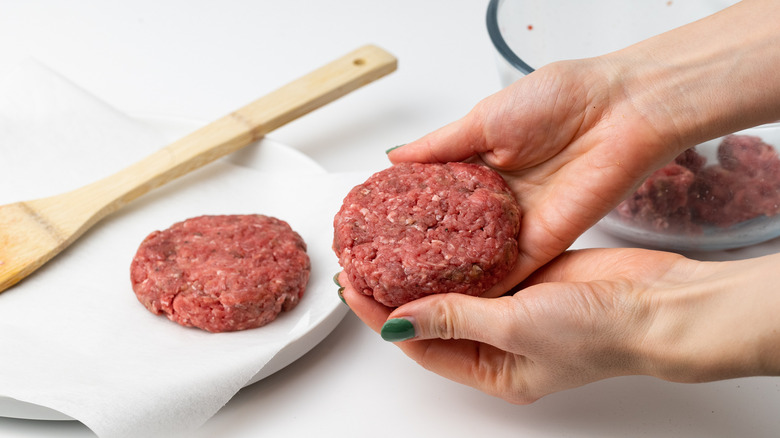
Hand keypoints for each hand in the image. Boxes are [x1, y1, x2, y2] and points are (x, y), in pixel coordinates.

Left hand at [340, 249, 779, 402]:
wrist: (658, 304)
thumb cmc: (599, 332)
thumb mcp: (516, 328)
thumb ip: (457, 318)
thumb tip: (401, 320)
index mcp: (492, 369)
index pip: (420, 343)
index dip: (383, 315)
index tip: (354, 287)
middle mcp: (498, 342)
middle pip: (432, 316)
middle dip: (397, 291)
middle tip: (363, 261)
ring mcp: (514, 308)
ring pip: (455, 288)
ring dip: (425, 268)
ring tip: (391, 243)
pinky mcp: (530, 278)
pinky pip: (484, 265)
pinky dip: (459, 252)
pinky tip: (438, 232)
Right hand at [388, 0, 779, 292]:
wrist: (622, 111)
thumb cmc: (561, 99)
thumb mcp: (484, 118)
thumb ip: (440, 145)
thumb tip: (394, 156)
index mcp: (481, 163)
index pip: (433, 196)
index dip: (404, 212)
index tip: (372, 227)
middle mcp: (497, 198)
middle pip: (450, 233)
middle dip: (419, 251)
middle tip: (380, 267)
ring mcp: (518, 223)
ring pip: (474, 258)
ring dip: (445, 274)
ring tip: (403, 290)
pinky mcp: (542, 242)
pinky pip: (506, 271)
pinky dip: (480, 287)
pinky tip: (447, 299)